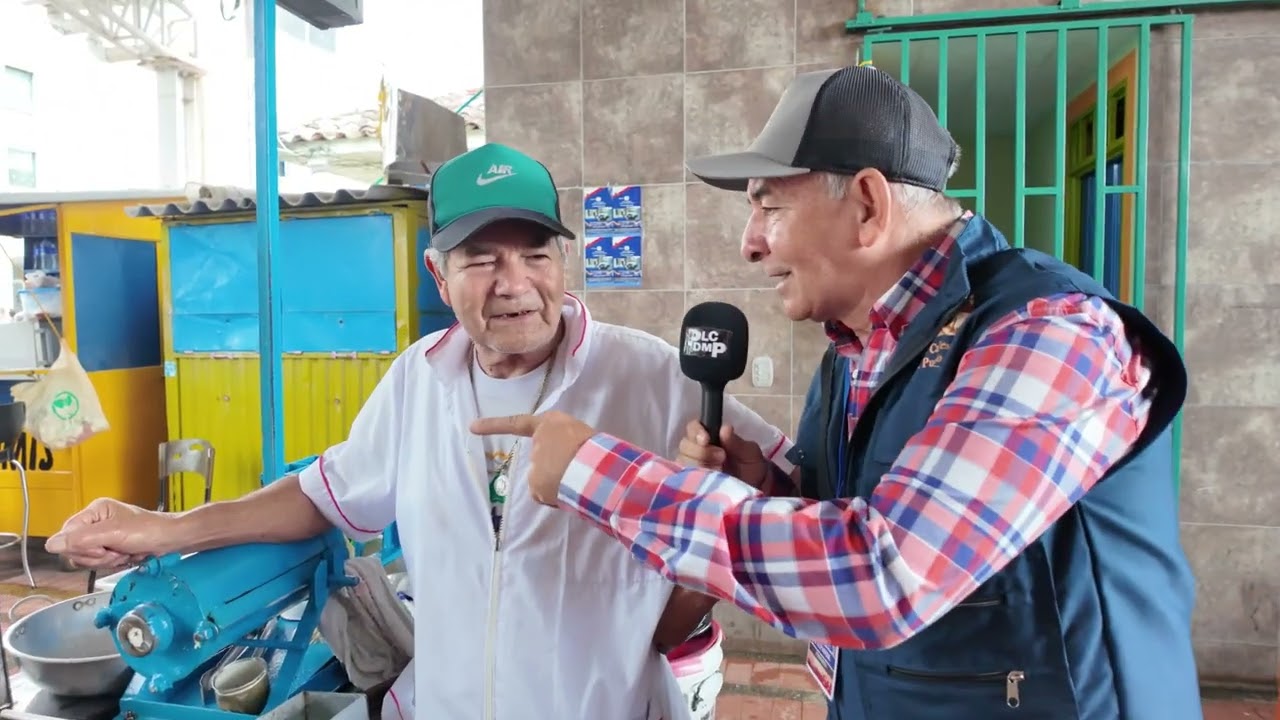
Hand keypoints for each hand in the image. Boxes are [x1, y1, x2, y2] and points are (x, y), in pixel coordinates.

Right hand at [45, 498, 173, 568]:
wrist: (171, 540)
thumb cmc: (149, 530)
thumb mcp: (113, 533)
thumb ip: (82, 539)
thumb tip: (51, 544)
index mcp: (94, 511)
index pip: (67, 535)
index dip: (81, 547)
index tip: (101, 547)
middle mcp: (95, 522)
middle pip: (75, 549)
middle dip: (97, 555)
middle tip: (116, 549)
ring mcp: (103, 536)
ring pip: (88, 558)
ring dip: (107, 560)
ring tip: (124, 552)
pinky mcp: (111, 547)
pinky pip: (100, 562)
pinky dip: (114, 563)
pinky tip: (127, 556)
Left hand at [470, 411, 596, 506]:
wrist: (596, 466)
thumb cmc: (595, 447)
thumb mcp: (579, 433)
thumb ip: (564, 440)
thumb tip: (565, 459)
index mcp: (549, 423)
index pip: (517, 423)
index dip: (494, 425)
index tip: (471, 427)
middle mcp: (537, 443)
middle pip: (540, 459)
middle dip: (555, 467)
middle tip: (577, 470)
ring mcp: (534, 464)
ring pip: (544, 478)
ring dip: (557, 482)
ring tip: (578, 481)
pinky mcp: (535, 485)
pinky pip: (545, 495)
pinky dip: (555, 496)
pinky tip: (570, 494)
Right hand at [676, 420, 769, 489]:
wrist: (757, 493)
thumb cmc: (752, 469)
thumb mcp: (750, 454)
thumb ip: (737, 442)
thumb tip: (725, 429)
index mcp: (709, 438)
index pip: (692, 428)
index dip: (696, 431)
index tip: (706, 439)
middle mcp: (697, 452)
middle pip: (684, 446)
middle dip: (701, 451)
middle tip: (721, 458)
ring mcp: (692, 469)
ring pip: (683, 462)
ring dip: (699, 465)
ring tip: (719, 471)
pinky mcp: (691, 486)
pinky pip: (684, 480)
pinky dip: (695, 479)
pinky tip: (709, 481)